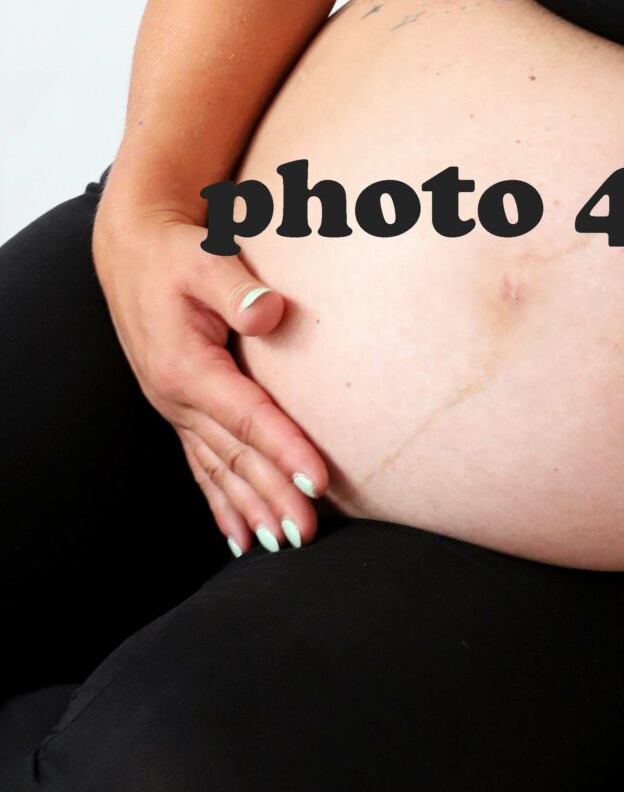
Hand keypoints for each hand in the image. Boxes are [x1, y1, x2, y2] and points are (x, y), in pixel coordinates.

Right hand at [90, 192, 329, 553]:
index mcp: (186, 367)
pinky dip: (222, 503)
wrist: (135, 249)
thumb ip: (237, 289)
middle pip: (234, 456)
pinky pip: (202, 467)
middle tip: (307, 532)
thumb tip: (270, 312)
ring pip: (219, 470)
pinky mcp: (181, 409)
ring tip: (282, 542)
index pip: (246, 417)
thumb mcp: (205, 258)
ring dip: (251, 508)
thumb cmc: (177, 252)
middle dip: (272, 496)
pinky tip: (240, 537)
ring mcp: (176, 409)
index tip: (319, 480)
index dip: (285, 449)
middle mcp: (177, 398)